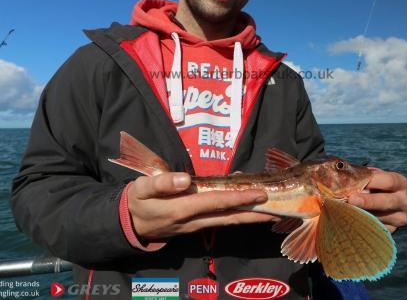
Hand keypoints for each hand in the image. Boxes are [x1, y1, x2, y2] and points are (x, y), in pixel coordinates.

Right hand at [127, 172, 278, 240]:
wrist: (129, 224)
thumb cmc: (137, 201)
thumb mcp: (141, 189)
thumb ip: (162, 183)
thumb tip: (185, 180)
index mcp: (180, 209)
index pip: (215, 203)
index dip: (238, 198)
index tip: (258, 193)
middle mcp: (192, 221)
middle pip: (228, 217)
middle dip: (253, 213)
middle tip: (277, 208)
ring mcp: (196, 226)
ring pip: (227, 222)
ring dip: (250, 217)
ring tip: (271, 212)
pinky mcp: (197, 226)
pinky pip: (221, 220)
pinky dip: (237, 215)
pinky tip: (249, 209)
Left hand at [348, 168, 406, 232]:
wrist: (371, 201)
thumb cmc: (367, 184)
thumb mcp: (366, 176)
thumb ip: (359, 175)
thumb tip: (344, 176)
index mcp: (400, 183)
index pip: (390, 181)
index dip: (373, 181)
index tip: (357, 182)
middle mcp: (404, 201)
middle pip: (389, 201)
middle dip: (369, 201)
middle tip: (352, 200)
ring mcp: (400, 218)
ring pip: (383, 218)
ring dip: (364, 214)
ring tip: (347, 211)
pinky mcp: (392, 230)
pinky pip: (378, 229)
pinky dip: (364, 225)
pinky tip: (352, 220)